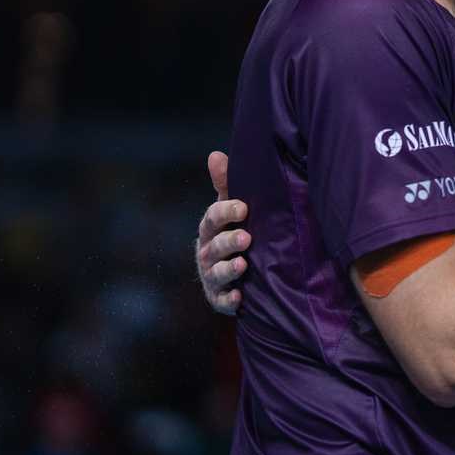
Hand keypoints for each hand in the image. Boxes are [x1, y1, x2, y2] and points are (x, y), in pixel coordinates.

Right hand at [196, 150, 249, 315]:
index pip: (213, 217)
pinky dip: (229, 299)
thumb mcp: (231, 207)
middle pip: (215, 246)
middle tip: (247, 237)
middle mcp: (207, 252)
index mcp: (210, 228)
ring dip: (228, 269)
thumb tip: (215, 154)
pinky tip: (239, 297)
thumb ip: (225, 184)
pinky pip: (221, 300)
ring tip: (242, 264)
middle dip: (229, 241)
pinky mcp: (219, 298)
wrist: (235, 269)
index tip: (243, 207)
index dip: (226, 212)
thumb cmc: (234, 229)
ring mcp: (212, 276)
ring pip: (216, 273)